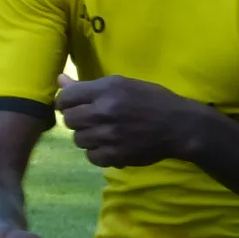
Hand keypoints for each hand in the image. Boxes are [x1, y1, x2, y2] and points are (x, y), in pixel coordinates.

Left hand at [55, 73, 201, 167]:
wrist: (178, 125)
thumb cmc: (151, 99)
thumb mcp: (122, 84)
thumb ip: (88, 86)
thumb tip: (60, 81)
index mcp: (106, 89)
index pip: (66, 97)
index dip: (66, 102)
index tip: (73, 105)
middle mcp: (104, 111)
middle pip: (69, 120)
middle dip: (77, 120)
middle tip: (91, 119)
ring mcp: (109, 135)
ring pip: (78, 139)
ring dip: (87, 137)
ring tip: (102, 133)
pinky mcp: (116, 155)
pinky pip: (92, 156)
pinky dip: (98, 153)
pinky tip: (109, 146)